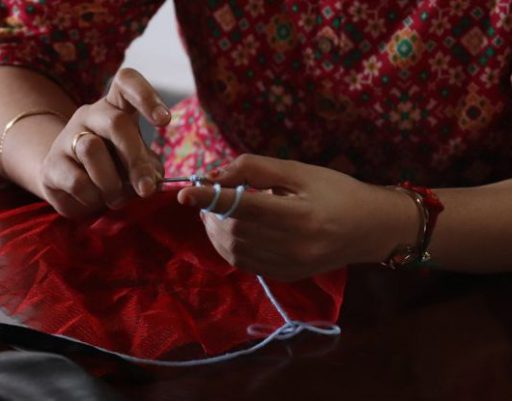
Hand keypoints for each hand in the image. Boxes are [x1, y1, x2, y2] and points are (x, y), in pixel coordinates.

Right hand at [39, 68, 169, 217]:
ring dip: (111, 183)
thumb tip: (150, 181)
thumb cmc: (112, 169)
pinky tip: (93, 198)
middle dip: (135, 159)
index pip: (126, 81)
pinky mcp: (51, 166)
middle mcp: (89, 115)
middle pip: (116, 123)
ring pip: (92, 150)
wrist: (68, 185)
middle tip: (145, 188)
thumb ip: (148, 168)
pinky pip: (77, 181)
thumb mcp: (136, 164)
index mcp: (115, 107)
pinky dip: (93, 197)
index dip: (146, 96)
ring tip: (115, 197)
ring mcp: (66, 137)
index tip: (164, 121)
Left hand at [177, 155, 417, 280]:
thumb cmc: (337, 191)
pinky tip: (229, 229)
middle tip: (207, 195)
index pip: (243, 207)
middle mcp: (294, 246)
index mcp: (301, 215)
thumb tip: (214, 175)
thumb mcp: (300, 171)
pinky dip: (227, 246)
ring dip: (215, 230)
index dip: (211, 199)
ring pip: (234, 250)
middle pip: (234, 230)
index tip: (185, 192)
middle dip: (211, 212)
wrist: (371, 228)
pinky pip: (244, 263)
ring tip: (215, 210)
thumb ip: (256, 169)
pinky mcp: (286, 276)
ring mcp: (289, 266)